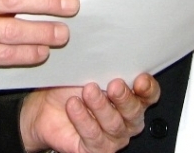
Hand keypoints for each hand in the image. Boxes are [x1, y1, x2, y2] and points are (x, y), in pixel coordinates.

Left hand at [20, 73, 159, 152]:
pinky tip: (74, 106)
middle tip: (113, 85)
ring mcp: (112, 136)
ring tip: (87, 91)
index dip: (148, 88)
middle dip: (124, 98)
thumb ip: (105, 65)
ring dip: (100, 106)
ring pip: (114, 125)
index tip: (140, 79)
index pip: (149, 94)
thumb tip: (112, 51)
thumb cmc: (69, 86)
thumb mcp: (88, 70)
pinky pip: (94, 137)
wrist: (44, 106)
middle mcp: (125, 119)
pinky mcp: (95, 149)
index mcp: (130, 96)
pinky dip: (83, 120)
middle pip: (135, 112)